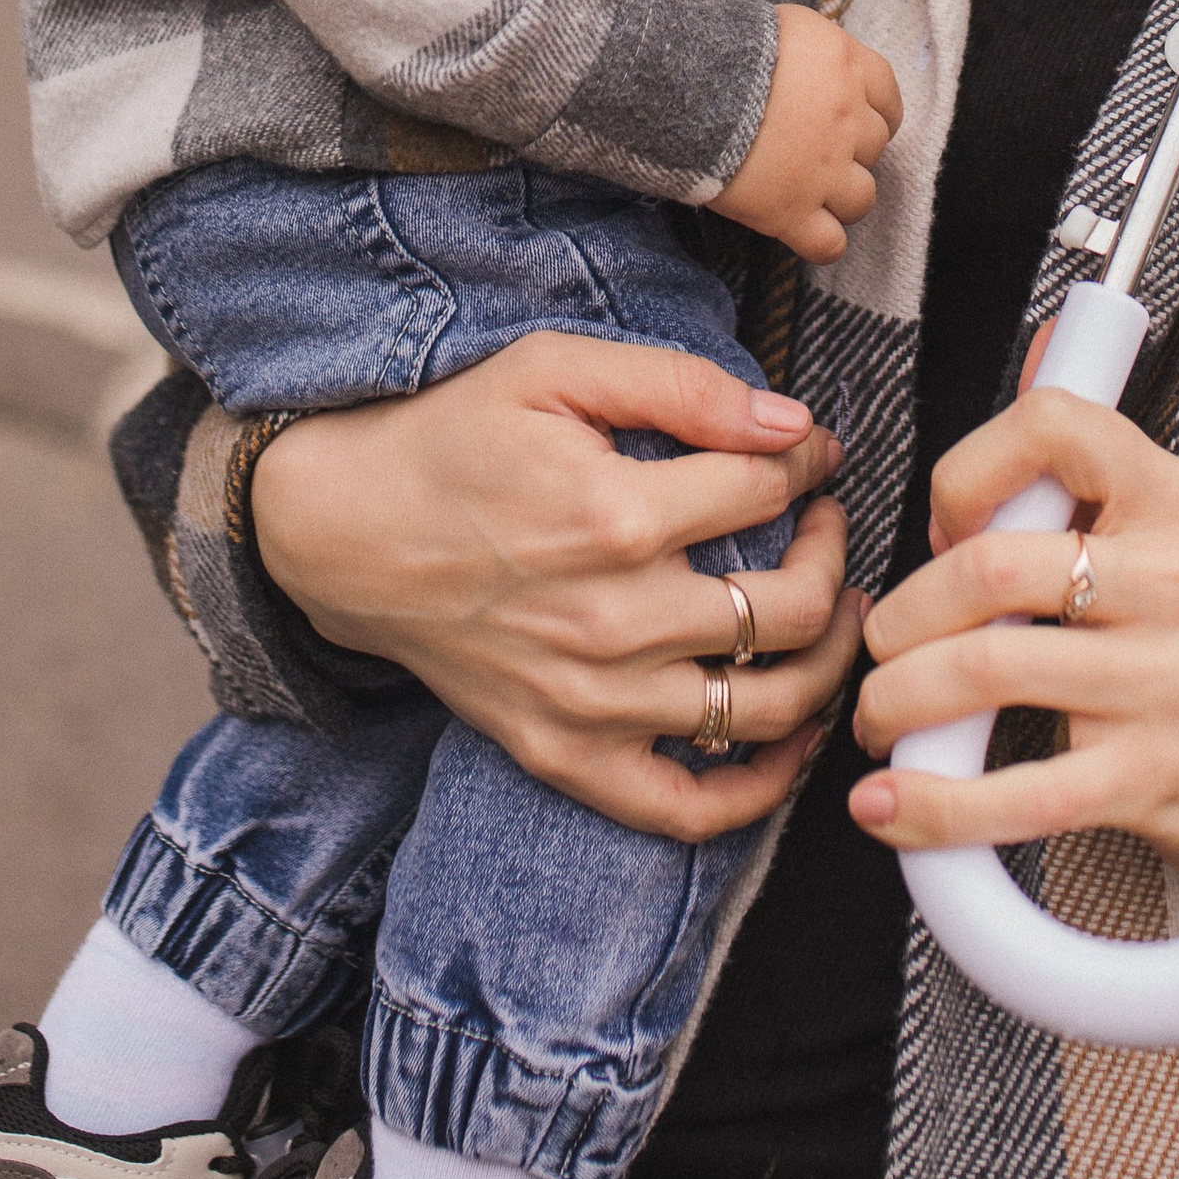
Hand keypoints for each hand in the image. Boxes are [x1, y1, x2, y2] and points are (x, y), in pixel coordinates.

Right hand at [250, 332, 862, 843]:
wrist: (344, 531)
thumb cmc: (453, 437)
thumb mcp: (554, 370)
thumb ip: (679, 386)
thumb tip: (792, 426)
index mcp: (617, 517)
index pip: (769, 491)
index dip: (809, 462)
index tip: (810, 454)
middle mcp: (615, 622)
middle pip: (792, 607)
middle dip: (833, 552)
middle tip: (826, 522)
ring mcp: (593, 704)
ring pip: (770, 708)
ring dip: (830, 661)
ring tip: (834, 614)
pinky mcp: (566, 757)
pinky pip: (690, 809)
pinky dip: (761, 787)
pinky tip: (791, 737)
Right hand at [711, 2, 900, 261]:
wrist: (687, 86)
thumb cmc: (724, 47)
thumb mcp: (782, 28)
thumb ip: (810, 53)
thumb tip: (808, 66)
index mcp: (846, 66)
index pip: (887, 96)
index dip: (876, 113)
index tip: (859, 121)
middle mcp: (846, 119)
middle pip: (874, 147)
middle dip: (850, 151)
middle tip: (813, 150)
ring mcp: (824, 170)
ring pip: (862, 199)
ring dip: (842, 197)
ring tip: (811, 191)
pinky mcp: (792, 212)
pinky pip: (829, 245)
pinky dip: (821, 243)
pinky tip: (805, 231)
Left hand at [847, 342, 1178, 895]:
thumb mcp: (1171, 535)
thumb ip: (1090, 462)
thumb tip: (1044, 342)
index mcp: (1172, 500)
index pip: (1051, 427)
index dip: (966, 473)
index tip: (945, 532)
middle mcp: (1176, 577)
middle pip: (990, 564)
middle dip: (901, 615)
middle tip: (879, 649)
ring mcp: (1167, 678)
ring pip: (987, 671)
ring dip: (897, 702)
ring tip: (881, 720)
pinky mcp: (1153, 775)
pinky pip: (1021, 792)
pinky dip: (938, 805)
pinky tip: (894, 806)